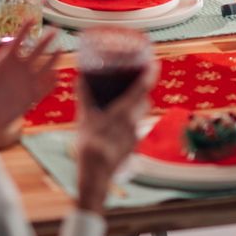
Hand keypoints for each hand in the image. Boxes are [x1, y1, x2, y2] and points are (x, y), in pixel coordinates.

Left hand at [0, 20, 58, 148]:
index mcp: (6, 59)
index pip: (19, 40)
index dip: (26, 29)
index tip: (32, 18)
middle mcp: (19, 69)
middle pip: (36, 51)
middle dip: (45, 41)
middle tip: (55, 30)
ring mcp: (26, 83)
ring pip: (44, 67)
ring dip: (53, 59)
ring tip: (61, 49)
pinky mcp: (31, 98)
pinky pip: (44, 88)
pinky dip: (51, 83)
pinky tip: (57, 76)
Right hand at [74, 62, 156, 213]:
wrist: (96, 173)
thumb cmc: (89, 144)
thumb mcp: (84, 117)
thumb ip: (84, 96)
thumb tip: (81, 76)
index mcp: (124, 111)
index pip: (142, 87)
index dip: (150, 73)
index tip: (154, 62)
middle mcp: (133, 122)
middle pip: (144, 100)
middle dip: (142, 90)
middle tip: (137, 80)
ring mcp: (135, 135)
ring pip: (140, 114)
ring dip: (135, 105)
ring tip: (124, 100)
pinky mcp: (132, 146)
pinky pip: (134, 128)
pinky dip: (129, 121)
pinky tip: (117, 124)